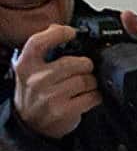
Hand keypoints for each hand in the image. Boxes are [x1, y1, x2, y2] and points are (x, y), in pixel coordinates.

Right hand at [10, 25, 97, 140]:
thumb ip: (43, 49)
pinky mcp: (64, 111)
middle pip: (72, 63)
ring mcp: (50, 96)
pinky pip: (92, 97)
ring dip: (91, 81)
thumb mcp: (30, 68)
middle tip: (85, 67)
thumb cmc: (34, 91)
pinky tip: (89, 96)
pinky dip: (95, 96)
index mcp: (26, 64)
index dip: (57, 34)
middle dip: (85, 64)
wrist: (31, 123)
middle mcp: (36, 79)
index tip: (70, 32)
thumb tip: (58, 28)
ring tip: (86, 83)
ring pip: (85, 80)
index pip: (39, 42)